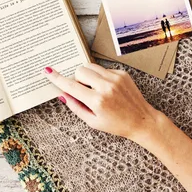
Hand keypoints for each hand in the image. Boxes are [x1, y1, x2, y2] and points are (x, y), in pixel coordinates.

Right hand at [44, 64, 161, 142]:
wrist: (143, 121)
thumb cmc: (117, 125)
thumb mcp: (93, 122)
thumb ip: (75, 107)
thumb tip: (62, 93)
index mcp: (97, 101)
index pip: (71, 86)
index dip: (57, 78)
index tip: (48, 71)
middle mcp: (106, 87)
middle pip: (79, 71)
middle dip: (78, 79)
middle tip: (85, 91)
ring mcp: (115, 78)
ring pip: (90, 66)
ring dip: (88, 75)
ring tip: (96, 89)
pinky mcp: (122, 73)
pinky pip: (102, 68)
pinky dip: (101, 76)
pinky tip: (109, 88)